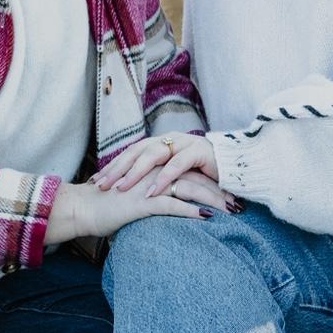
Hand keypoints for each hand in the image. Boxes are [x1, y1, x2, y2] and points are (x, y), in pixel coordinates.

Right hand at [44, 168, 232, 245]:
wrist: (83, 207)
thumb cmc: (106, 204)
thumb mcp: (134, 194)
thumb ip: (151, 193)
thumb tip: (168, 201)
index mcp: (154, 168)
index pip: (189, 172)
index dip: (210, 182)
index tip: (228, 193)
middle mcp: (155, 172)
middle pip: (195, 178)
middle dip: (219, 191)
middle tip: (238, 204)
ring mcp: (150, 185)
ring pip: (189, 189)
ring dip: (212, 200)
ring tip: (230, 212)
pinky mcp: (143, 201)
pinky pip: (173, 204)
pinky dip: (191, 211)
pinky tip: (207, 218)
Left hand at [92, 132, 219, 195]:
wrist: (238, 168)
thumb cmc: (204, 176)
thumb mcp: (176, 177)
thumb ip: (157, 178)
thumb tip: (132, 192)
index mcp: (162, 143)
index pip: (131, 152)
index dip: (113, 165)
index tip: (95, 181)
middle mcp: (170, 140)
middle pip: (137, 151)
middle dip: (117, 168)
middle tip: (100, 185)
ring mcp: (185, 144)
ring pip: (153, 155)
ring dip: (135, 172)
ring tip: (120, 188)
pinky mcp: (199, 152)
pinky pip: (176, 166)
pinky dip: (162, 179)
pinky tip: (151, 192)